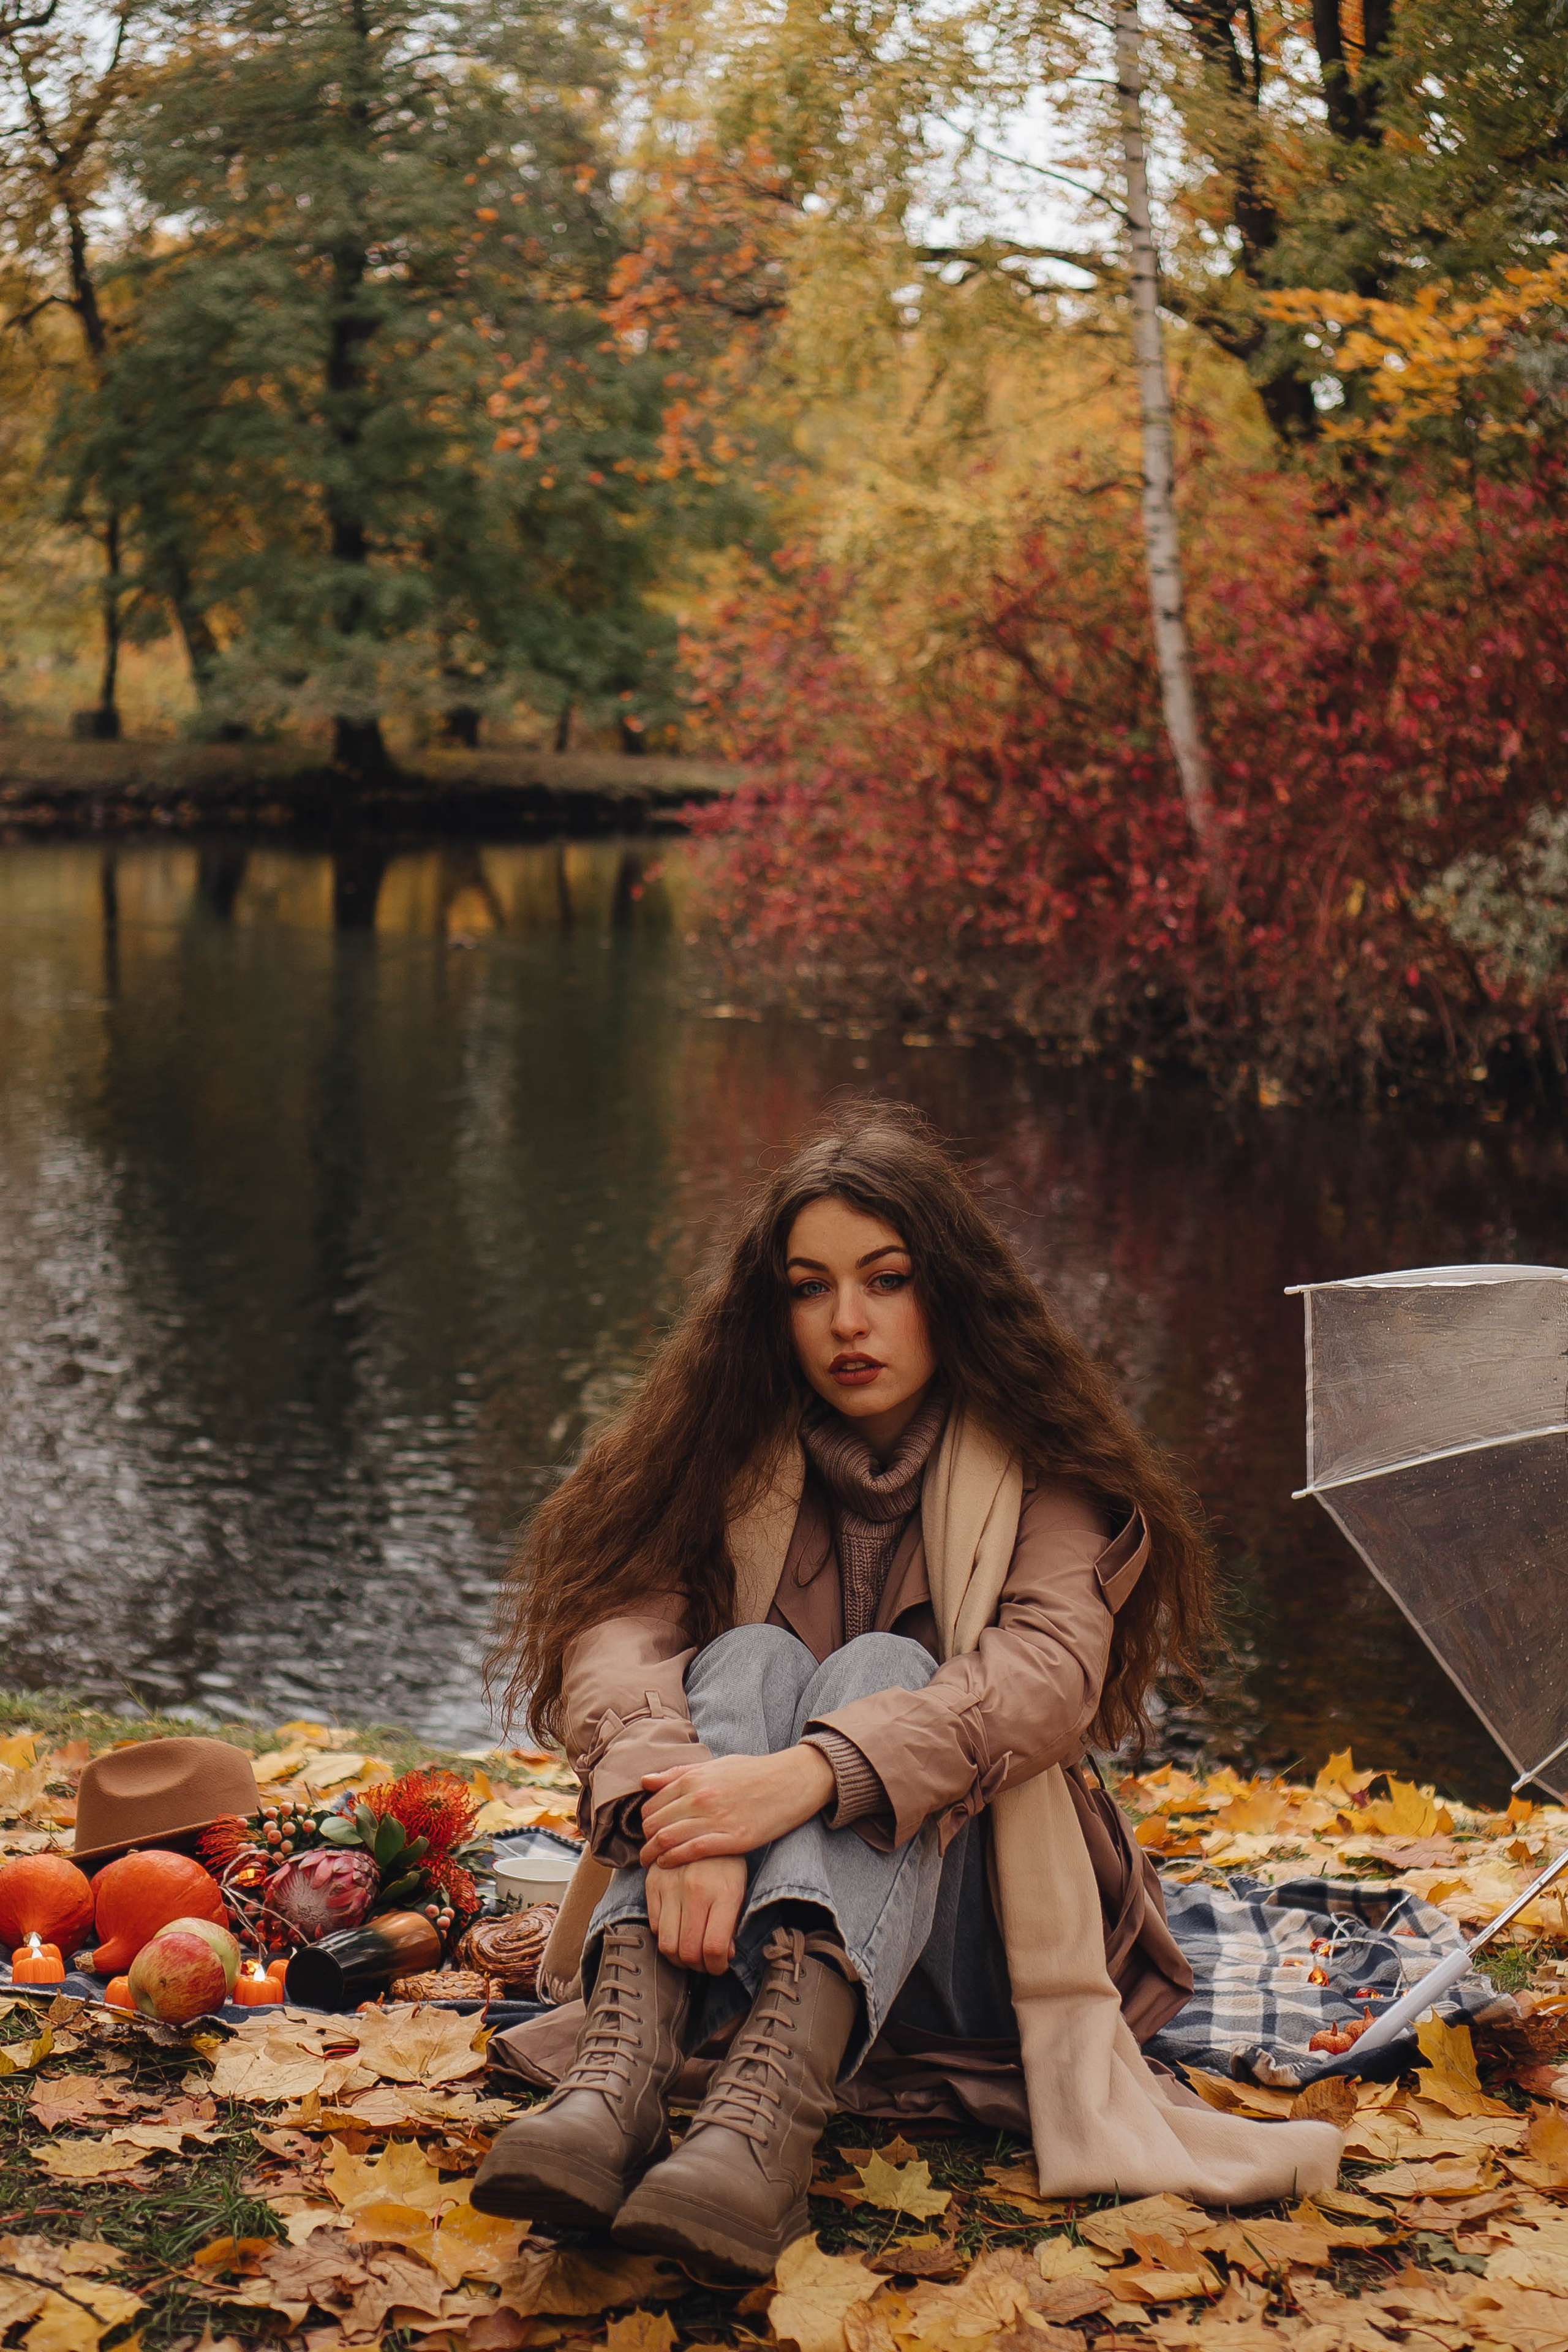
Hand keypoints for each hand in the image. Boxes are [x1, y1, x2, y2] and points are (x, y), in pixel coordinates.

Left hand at [639, 1746, 835, 1868]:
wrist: (793, 1780)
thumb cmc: (754, 1772)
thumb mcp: (715, 1765)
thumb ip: (679, 1773)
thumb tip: (645, 1781)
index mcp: (695, 1777)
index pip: (653, 1803)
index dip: (646, 1820)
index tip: (648, 1830)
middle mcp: (700, 1797)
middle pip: (655, 1823)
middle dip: (646, 1839)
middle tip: (647, 1849)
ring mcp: (716, 1818)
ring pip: (668, 1839)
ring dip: (653, 1854)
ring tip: (650, 1863)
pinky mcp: (732, 1839)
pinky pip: (692, 1851)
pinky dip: (673, 1860)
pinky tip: (668, 1865)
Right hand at [644, 1855, 746, 1972]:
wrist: (702, 1821)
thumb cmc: (726, 1860)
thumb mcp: (739, 1888)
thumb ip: (731, 1924)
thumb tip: (722, 1956)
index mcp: (723, 1892)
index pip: (713, 1948)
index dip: (716, 1967)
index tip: (719, 1965)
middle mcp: (695, 1890)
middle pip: (687, 1952)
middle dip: (697, 1966)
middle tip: (704, 1962)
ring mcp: (670, 1886)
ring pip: (666, 1945)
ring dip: (678, 1957)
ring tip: (690, 1951)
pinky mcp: (653, 1883)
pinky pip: (654, 1926)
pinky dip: (665, 1936)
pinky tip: (678, 1929)